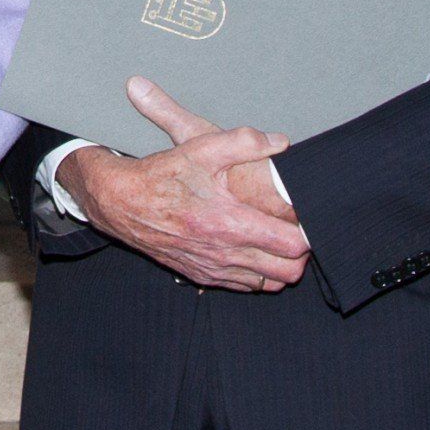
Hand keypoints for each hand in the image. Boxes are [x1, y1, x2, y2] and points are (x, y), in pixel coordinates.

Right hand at [64, 78, 308, 292]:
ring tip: (279, 240)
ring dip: (281, 265)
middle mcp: (224, 254)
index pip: (293, 244)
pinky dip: (259, 274)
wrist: (122, 203)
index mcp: (229, 223)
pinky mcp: (203, 277)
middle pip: (289, 272)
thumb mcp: (201, 147)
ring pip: (270, 285)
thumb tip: (281, 142)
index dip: (308, 231)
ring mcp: (214, 270)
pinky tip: (254, 250)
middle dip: (301, 254)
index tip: (306, 216)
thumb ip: (245, 142)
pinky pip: (246, 287)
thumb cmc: (162, 175)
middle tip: (298, 230)